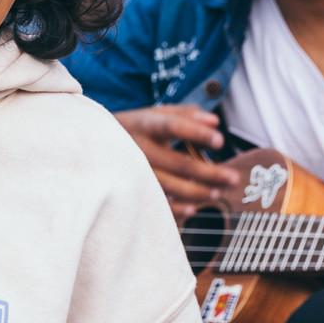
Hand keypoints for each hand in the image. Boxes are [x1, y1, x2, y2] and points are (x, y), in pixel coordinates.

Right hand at [115, 105, 239, 218]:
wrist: (90, 147)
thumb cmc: (133, 129)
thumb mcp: (153, 114)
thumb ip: (185, 114)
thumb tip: (215, 121)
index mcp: (142, 123)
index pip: (172, 125)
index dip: (196, 132)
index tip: (220, 141)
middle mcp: (136, 147)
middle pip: (179, 163)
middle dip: (210, 172)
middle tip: (234, 178)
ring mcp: (132, 171)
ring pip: (170, 186)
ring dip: (198, 191)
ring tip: (218, 192)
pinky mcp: (130, 190)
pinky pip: (155, 202)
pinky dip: (175, 207)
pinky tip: (193, 208)